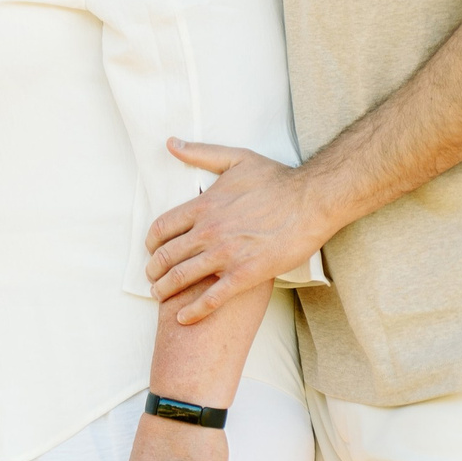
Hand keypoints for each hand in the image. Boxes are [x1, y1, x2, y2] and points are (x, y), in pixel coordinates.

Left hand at [144, 144, 326, 322]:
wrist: (311, 201)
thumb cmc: (276, 179)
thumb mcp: (235, 158)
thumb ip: (200, 153)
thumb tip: (171, 143)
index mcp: (203, 206)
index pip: (162, 228)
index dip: (151, 242)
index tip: (151, 250)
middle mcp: (208, 232)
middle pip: (166, 256)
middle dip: (153, 270)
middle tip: (151, 277)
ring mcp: (225, 255)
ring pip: (182, 278)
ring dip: (165, 289)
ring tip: (159, 295)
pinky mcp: (245, 275)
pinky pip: (211, 298)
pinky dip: (193, 311)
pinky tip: (183, 317)